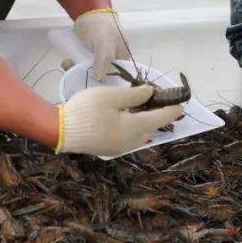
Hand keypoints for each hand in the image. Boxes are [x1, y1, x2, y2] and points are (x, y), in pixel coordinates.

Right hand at [56, 84, 182, 155]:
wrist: (60, 132)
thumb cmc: (86, 111)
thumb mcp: (110, 96)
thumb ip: (134, 95)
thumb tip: (150, 93)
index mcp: (134, 128)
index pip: (161, 118)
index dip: (172, 108)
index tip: (181, 101)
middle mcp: (131, 142)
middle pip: (152, 127)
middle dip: (158, 113)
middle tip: (156, 97)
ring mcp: (120, 148)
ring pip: (142, 133)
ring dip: (145, 120)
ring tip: (143, 105)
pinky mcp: (110, 149)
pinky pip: (130, 137)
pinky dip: (134, 126)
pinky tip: (128, 116)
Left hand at [72, 8, 129, 80]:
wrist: (87, 9)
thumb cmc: (100, 25)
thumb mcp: (104, 44)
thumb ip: (103, 61)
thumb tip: (100, 79)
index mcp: (122, 56)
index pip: (117, 75)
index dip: (107, 81)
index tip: (94, 85)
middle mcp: (112, 56)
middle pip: (100, 73)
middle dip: (88, 75)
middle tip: (75, 74)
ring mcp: (98, 54)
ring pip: (88, 68)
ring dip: (77, 68)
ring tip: (68, 65)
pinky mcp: (87, 51)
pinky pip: (80, 61)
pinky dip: (73, 62)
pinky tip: (66, 61)